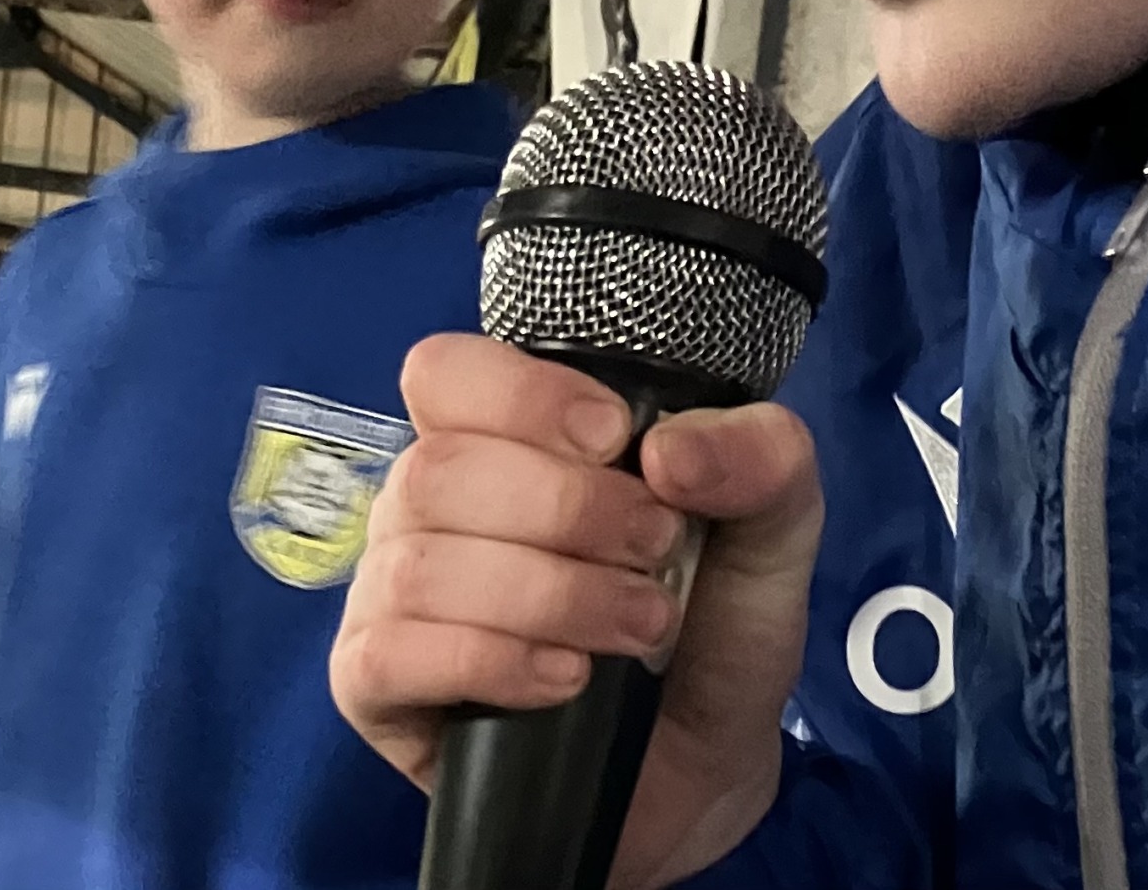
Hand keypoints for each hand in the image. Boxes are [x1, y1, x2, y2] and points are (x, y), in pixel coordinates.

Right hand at [330, 334, 821, 889]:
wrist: (706, 773)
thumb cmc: (714, 630)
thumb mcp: (773, 532)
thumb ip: (761, 460)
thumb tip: (670, 450)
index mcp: (501, 440)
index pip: (445, 373)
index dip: (521, 397)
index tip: (615, 439)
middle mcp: (429, 505)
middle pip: (439, 469)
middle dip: (566, 511)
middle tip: (656, 555)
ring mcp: (390, 593)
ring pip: (419, 565)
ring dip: (546, 596)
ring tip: (635, 630)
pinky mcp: (374, 686)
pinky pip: (389, 654)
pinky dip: (489, 661)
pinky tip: (564, 680)